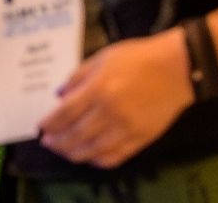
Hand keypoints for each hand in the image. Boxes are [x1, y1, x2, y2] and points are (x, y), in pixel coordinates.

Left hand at [37, 29, 193, 167]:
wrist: (176, 69)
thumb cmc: (138, 58)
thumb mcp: (103, 57)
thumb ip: (79, 76)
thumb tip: (60, 95)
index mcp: (98, 89)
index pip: (66, 113)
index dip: (51, 123)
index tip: (41, 128)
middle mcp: (110, 111)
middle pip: (77, 134)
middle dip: (59, 142)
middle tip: (48, 144)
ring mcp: (127, 128)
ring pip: (95, 149)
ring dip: (76, 154)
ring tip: (65, 152)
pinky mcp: (142, 138)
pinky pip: (118, 155)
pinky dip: (102, 160)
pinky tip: (93, 159)